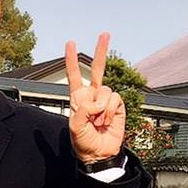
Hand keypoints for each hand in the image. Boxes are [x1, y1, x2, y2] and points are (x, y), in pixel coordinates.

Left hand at [65, 33, 125, 163]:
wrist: (99, 154)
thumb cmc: (83, 142)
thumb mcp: (74, 127)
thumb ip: (81, 111)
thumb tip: (95, 102)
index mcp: (78, 98)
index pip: (75, 76)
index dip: (72, 60)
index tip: (70, 43)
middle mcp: (92, 96)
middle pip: (97, 70)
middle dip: (101, 51)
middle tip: (105, 33)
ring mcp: (105, 100)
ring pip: (104, 90)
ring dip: (99, 108)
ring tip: (97, 122)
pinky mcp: (117, 105)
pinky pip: (113, 99)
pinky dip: (108, 111)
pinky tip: (106, 121)